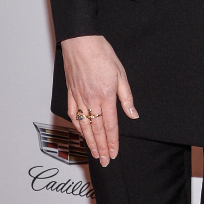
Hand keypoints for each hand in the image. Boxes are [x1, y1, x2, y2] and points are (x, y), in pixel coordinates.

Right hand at [62, 34, 137, 166]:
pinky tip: (82, 134)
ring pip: (84, 125)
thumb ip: (127, 97)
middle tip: (105, 162)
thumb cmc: (102, 54)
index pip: (110, 126)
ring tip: (94, 154)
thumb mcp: (121, 74)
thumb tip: (133, 115)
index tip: (114, 154)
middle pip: (97, 130)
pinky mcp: (70, 92)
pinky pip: (73, 114)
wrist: (81, 41)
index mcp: (106, 96)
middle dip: (102, 148)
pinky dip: (77, 126)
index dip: (113, 142)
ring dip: (90, 142)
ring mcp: (79, 97)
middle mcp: (91, 100)